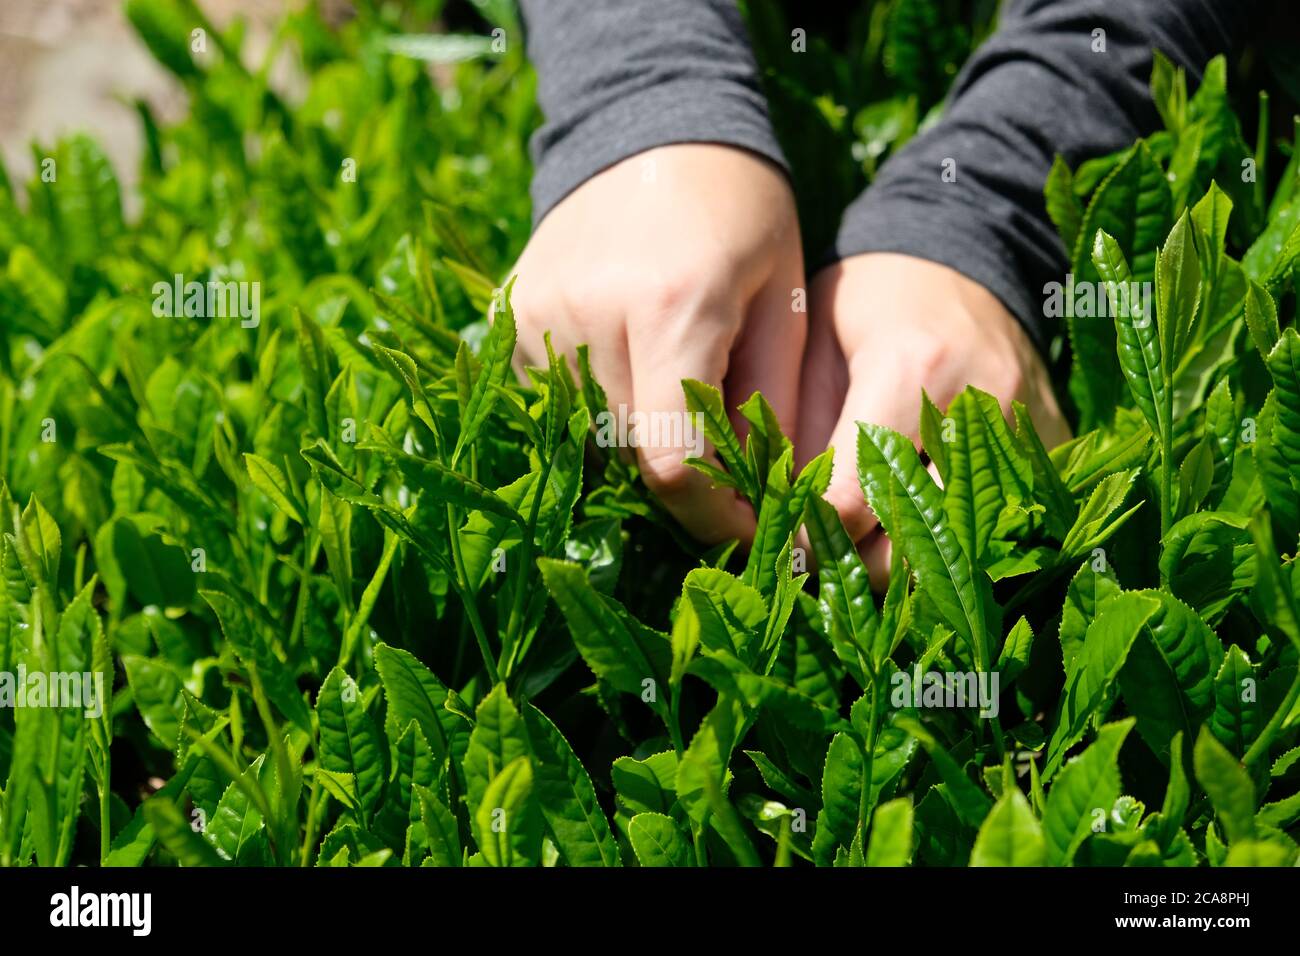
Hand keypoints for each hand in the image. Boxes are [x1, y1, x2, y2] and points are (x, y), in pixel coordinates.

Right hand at [509, 143, 805, 543]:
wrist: (650, 127)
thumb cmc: (741, 214)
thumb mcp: (787, 300)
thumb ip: (775, 405)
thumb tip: (770, 505)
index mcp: (672, 305)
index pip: (674, 462)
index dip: (715, 514)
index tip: (753, 527)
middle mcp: (588, 315)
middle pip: (633, 456)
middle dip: (688, 479)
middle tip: (730, 470)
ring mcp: (535, 317)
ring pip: (592, 438)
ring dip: (643, 445)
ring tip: (684, 408)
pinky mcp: (507, 320)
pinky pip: (556, 406)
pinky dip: (601, 412)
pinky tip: (636, 373)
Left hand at [796, 253, 1069, 583]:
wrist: (966, 253)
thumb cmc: (873, 299)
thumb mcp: (815, 345)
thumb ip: (798, 432)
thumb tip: (785, 521)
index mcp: (913, 368)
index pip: (854, 498)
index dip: (812, 533)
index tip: (790, 537)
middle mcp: (983, 403)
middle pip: (915, 542)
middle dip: (860, 561)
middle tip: (825, 550)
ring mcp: (1029, 427)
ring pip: (963, 546)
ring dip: (909, 558)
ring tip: (870, 537)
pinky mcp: (1057, 444)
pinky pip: (1007, 525)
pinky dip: (959, 535)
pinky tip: (921, 518)